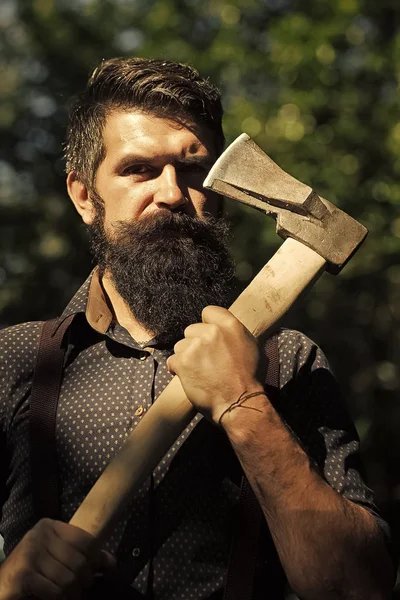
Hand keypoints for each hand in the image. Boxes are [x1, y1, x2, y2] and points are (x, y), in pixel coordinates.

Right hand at [0, 518, 115, 598]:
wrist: (1, 586)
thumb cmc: (33, 571)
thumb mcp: (59, 557)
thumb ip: (84, 556)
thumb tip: (111, 563)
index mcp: (50, 526)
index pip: (88, 541)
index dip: (96, 560)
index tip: (94, 571)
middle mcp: (39, 535)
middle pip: (80, 562)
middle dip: (83, 581)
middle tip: (77, 588)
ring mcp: (30, 553)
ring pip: (69, 579)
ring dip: (71, 594)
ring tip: (66, 595)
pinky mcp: (24, 574)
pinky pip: (55, 591)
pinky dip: (58, 599)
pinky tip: (55, 599)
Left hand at [166, 306, 263, 423]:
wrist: (239, 403)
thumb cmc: (248, 379)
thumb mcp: (251, 347)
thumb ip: (234, 333)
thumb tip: (222, 328)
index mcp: (230, 325)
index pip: (208, 312)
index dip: (207, 325)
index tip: (208, 337)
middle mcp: (212, 332)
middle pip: (191, 330)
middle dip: (195, 344)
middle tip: (206, 360)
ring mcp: (196, 346)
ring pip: (180, 346)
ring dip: (187, 358)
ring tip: (200, 372)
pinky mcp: (183, 362)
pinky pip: (172, 361)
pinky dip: (178, 370)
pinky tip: (191, 378)